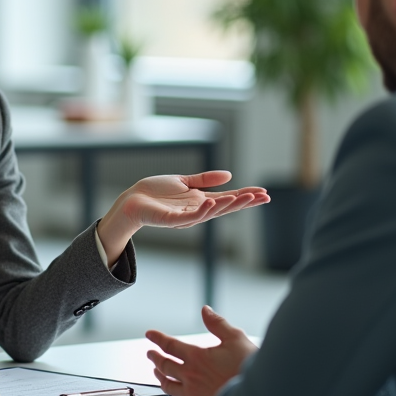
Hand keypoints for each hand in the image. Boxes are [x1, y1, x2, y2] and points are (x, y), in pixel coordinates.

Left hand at [97, 171, 268, 263]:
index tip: (264, 193)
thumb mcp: (184, 181)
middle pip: (226, 207)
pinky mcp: (172, 220)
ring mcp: (185, 217)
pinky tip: (213, 202)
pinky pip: (190, 217)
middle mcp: (197, 211)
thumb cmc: (155, 192)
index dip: (245, 196)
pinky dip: (203, 211)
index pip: (228, 198)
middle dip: (244, 202)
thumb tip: (229, 175)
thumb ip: (205, 179)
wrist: (132, 200)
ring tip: (245, 198)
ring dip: (229, 205)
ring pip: (212, 213)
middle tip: (264, 197)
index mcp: (201, 201)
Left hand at [146, 306, 257, 395]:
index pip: (170, 345)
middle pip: (165, 366)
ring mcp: (193, 395)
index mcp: (196, 357)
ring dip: (161, 378)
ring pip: (169, 386)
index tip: (150, 334)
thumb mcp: (235, 338)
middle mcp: (190, 376)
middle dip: (155, 358)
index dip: (158, 338)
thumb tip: (205, 311)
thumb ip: (218, 324)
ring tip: (157, 374)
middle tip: (150, 354)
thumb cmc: (247, 370)